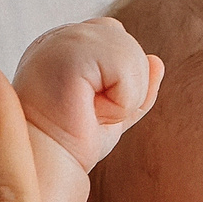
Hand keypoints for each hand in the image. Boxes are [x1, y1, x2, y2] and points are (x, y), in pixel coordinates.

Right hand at [13, 16, 164, 172]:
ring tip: (89, 112)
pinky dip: (120, 101)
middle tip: (89, 112)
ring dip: (122, 97)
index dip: (118, 79)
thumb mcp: (112, 108)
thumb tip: (156, 61)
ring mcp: (62, 40)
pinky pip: (126, 68)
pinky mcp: (69, 53)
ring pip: (131, 55)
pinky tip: (89, 112)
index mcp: (63, 43)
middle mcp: (59, 36)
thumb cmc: (71, 141)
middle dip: (124, 87)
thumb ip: (134, 83)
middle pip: (127, 43)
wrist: (46, 165)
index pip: (117, 38)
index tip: (88, 106)